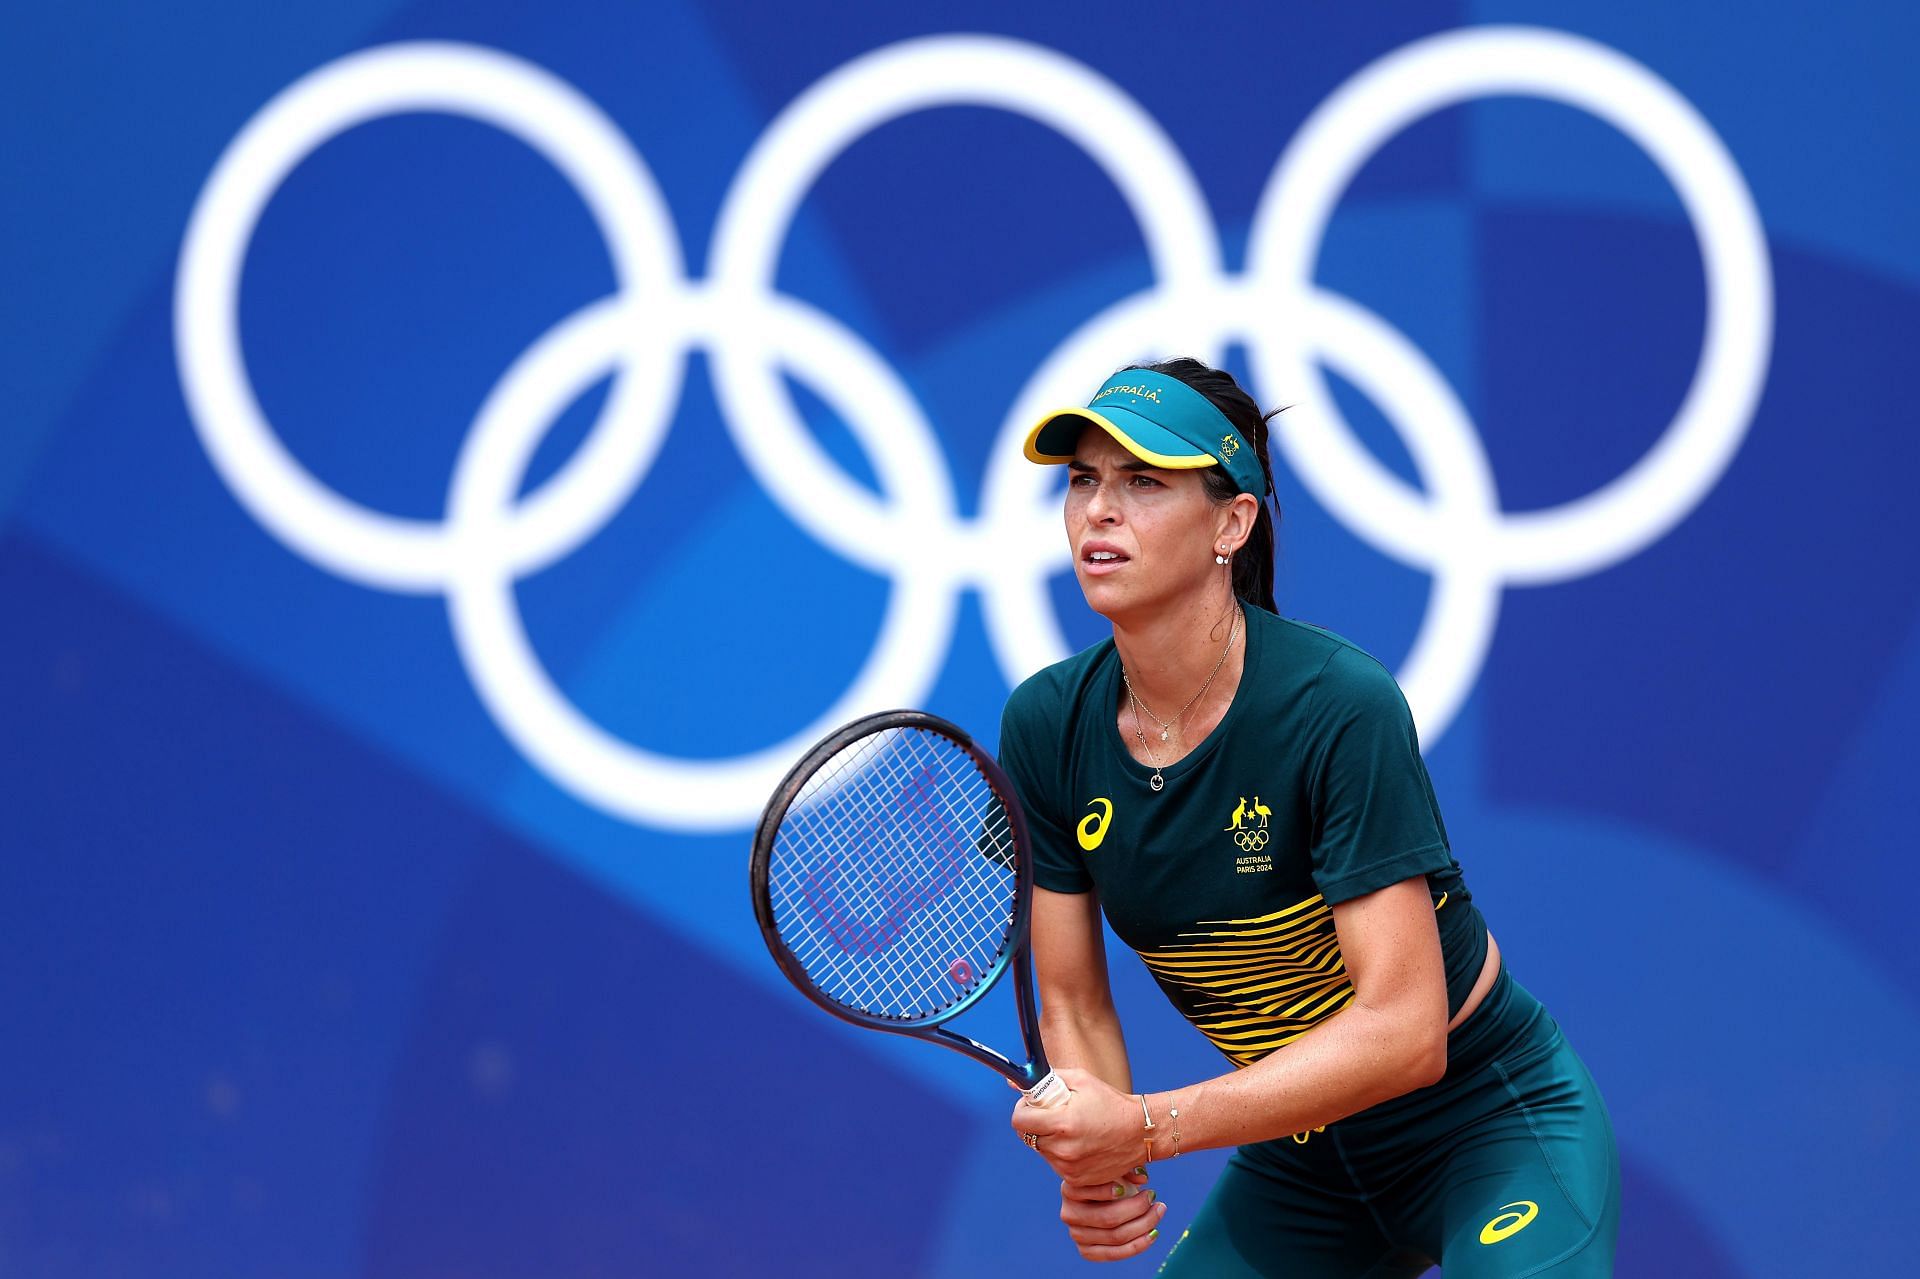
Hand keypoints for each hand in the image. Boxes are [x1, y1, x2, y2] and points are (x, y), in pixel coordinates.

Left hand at [1009, 1067, 1151, 1185]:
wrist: (1140, 1133)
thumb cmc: (1110, 1102)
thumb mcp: (1081, 1081)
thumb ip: (1046, 1080)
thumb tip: (1014, 1082)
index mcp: (1062, 1123)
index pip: (1019, 1121)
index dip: (1023, 1110)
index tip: (1033, 1105)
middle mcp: (1063, 1149)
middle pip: (1028, 1136)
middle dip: (1037, 1124)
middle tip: (1056, 1114)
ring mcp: (1069, 1168)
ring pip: (1042, 1151)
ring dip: (1049, 1139)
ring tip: (1072, 1129)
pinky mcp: (1076, 1180)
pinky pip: (1056, 1164)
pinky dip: (1062, 1153)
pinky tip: (1080, 1143)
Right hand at [1059, 1172, 1166, 1261]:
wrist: (1097, 1201)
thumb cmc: (1107, 1178)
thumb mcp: (1113, 1169)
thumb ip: (1126, 1169)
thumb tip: (1142, 1179)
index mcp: (1069, 1189)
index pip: (1090, 1191)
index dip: (1112, 1190)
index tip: (1140, 1184)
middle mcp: (1069, 1214)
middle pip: (1108, 1218)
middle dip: (1138, 1208)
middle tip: (1153, 1195)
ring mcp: (1076, 1235)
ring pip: (1115, 1237)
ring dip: (1144, 1225)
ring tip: (1159, 1210)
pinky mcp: (1086, 1251)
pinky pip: (1115, 1254)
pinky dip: (1138, 1245)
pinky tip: (1153, 1233)